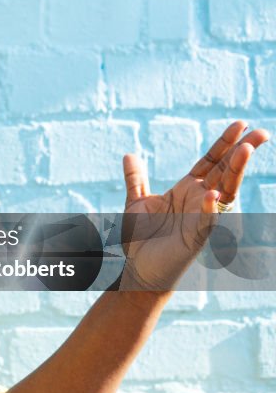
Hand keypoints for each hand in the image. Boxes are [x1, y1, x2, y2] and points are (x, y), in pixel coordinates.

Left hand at [119, 121, 268, 290]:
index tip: (240, 124)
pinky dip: (210, 208)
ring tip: (245, 150)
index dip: (224, 143)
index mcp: (187, 190)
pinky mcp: (195, 237)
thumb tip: (129, 155)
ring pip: (224, 191)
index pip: (210, 162)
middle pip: (225, 171)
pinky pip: (207, 220)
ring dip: (234, 171)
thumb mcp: (135, 202)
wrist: (137, 268)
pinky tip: (213, 194)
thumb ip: (135, 179)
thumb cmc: (141, 238)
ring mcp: (200, 217)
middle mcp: (199, 200)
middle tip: (262, 133)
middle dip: (242, 151)